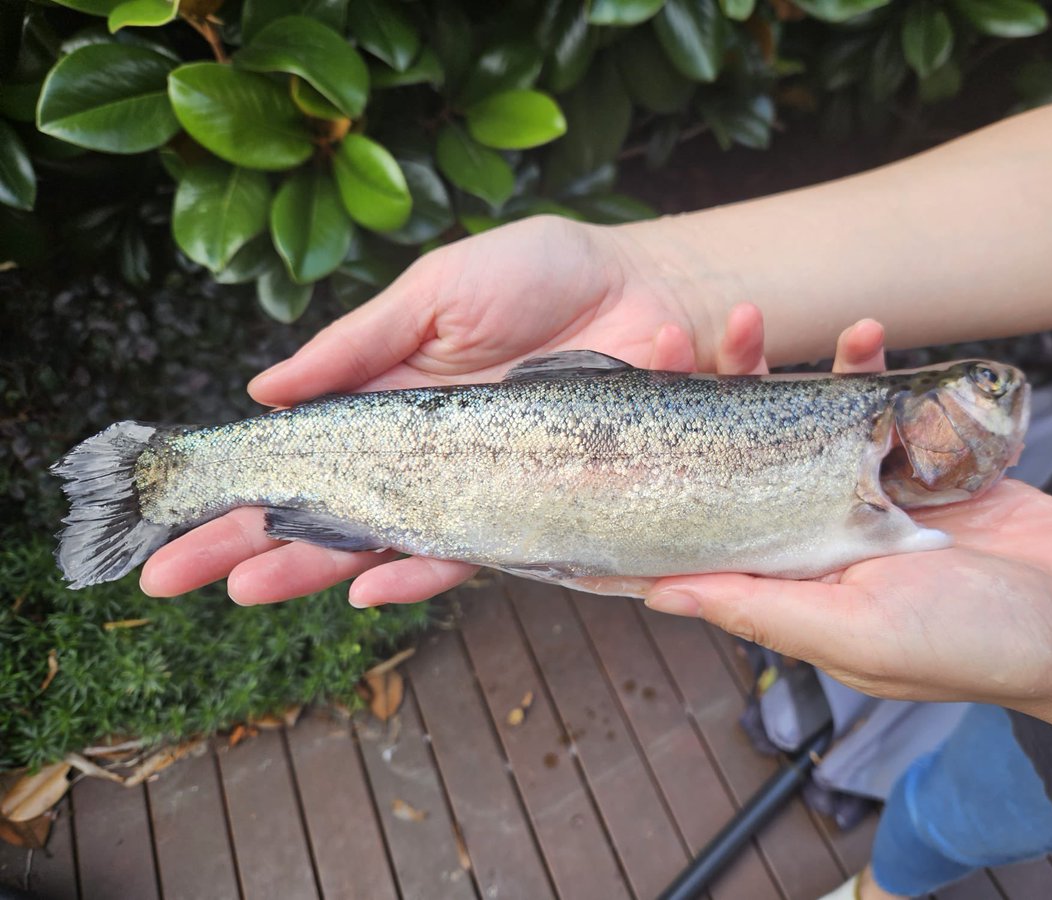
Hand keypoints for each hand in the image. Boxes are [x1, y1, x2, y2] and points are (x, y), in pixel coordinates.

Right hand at [140, 215, 766, 605]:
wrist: (650, 289)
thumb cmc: (542, 275)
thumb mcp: (438, 293)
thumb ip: (359, 345)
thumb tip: (264, 392)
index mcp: (392, 401)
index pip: (303, 458)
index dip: (237, 492)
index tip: (170, 526)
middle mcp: (427, 455)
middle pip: (327, 511)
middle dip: (251, 544)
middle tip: (175, 578)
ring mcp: (478, 485)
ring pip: (384, 541)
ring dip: (316, 568)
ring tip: (251, 590)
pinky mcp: (536, 506)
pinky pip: (474, 550)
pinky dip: (422, 571)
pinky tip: (368, 588)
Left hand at [645, 322, 1051, 720]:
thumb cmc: (968, 646)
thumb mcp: (853, 634)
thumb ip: (759, 609)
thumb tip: (660, 595)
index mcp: (785, 575)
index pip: (702, 519)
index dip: (658, 470)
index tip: (623, 415)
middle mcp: (811, 528)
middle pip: (738, 454)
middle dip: (704, 396)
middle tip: (675, 340)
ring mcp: (860, 488)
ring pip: (798, 419)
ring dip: (776, 367)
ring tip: (755, 318)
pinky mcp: (911, 457)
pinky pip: (873, 401)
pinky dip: (864, 364)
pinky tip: (863, 333)